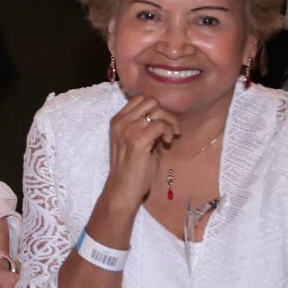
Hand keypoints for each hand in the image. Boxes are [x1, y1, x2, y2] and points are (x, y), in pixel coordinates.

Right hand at [99, 92, 180, 216]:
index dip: (155, 108)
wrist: (123, 188)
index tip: (162, 122)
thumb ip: (143, 127)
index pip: (139, 99)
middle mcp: (120, 122)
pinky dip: (169, 131)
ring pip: (158, 111)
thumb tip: (163, 117)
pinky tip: (167, 143)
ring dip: (170, 123)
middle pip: (150, 102)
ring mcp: (128, 130)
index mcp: (117, 121)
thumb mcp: (134, 142)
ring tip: (170, 138)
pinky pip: (161, 125)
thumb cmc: (131, 168)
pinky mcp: (138, 140)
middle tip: (170, 129)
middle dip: (165, 113)